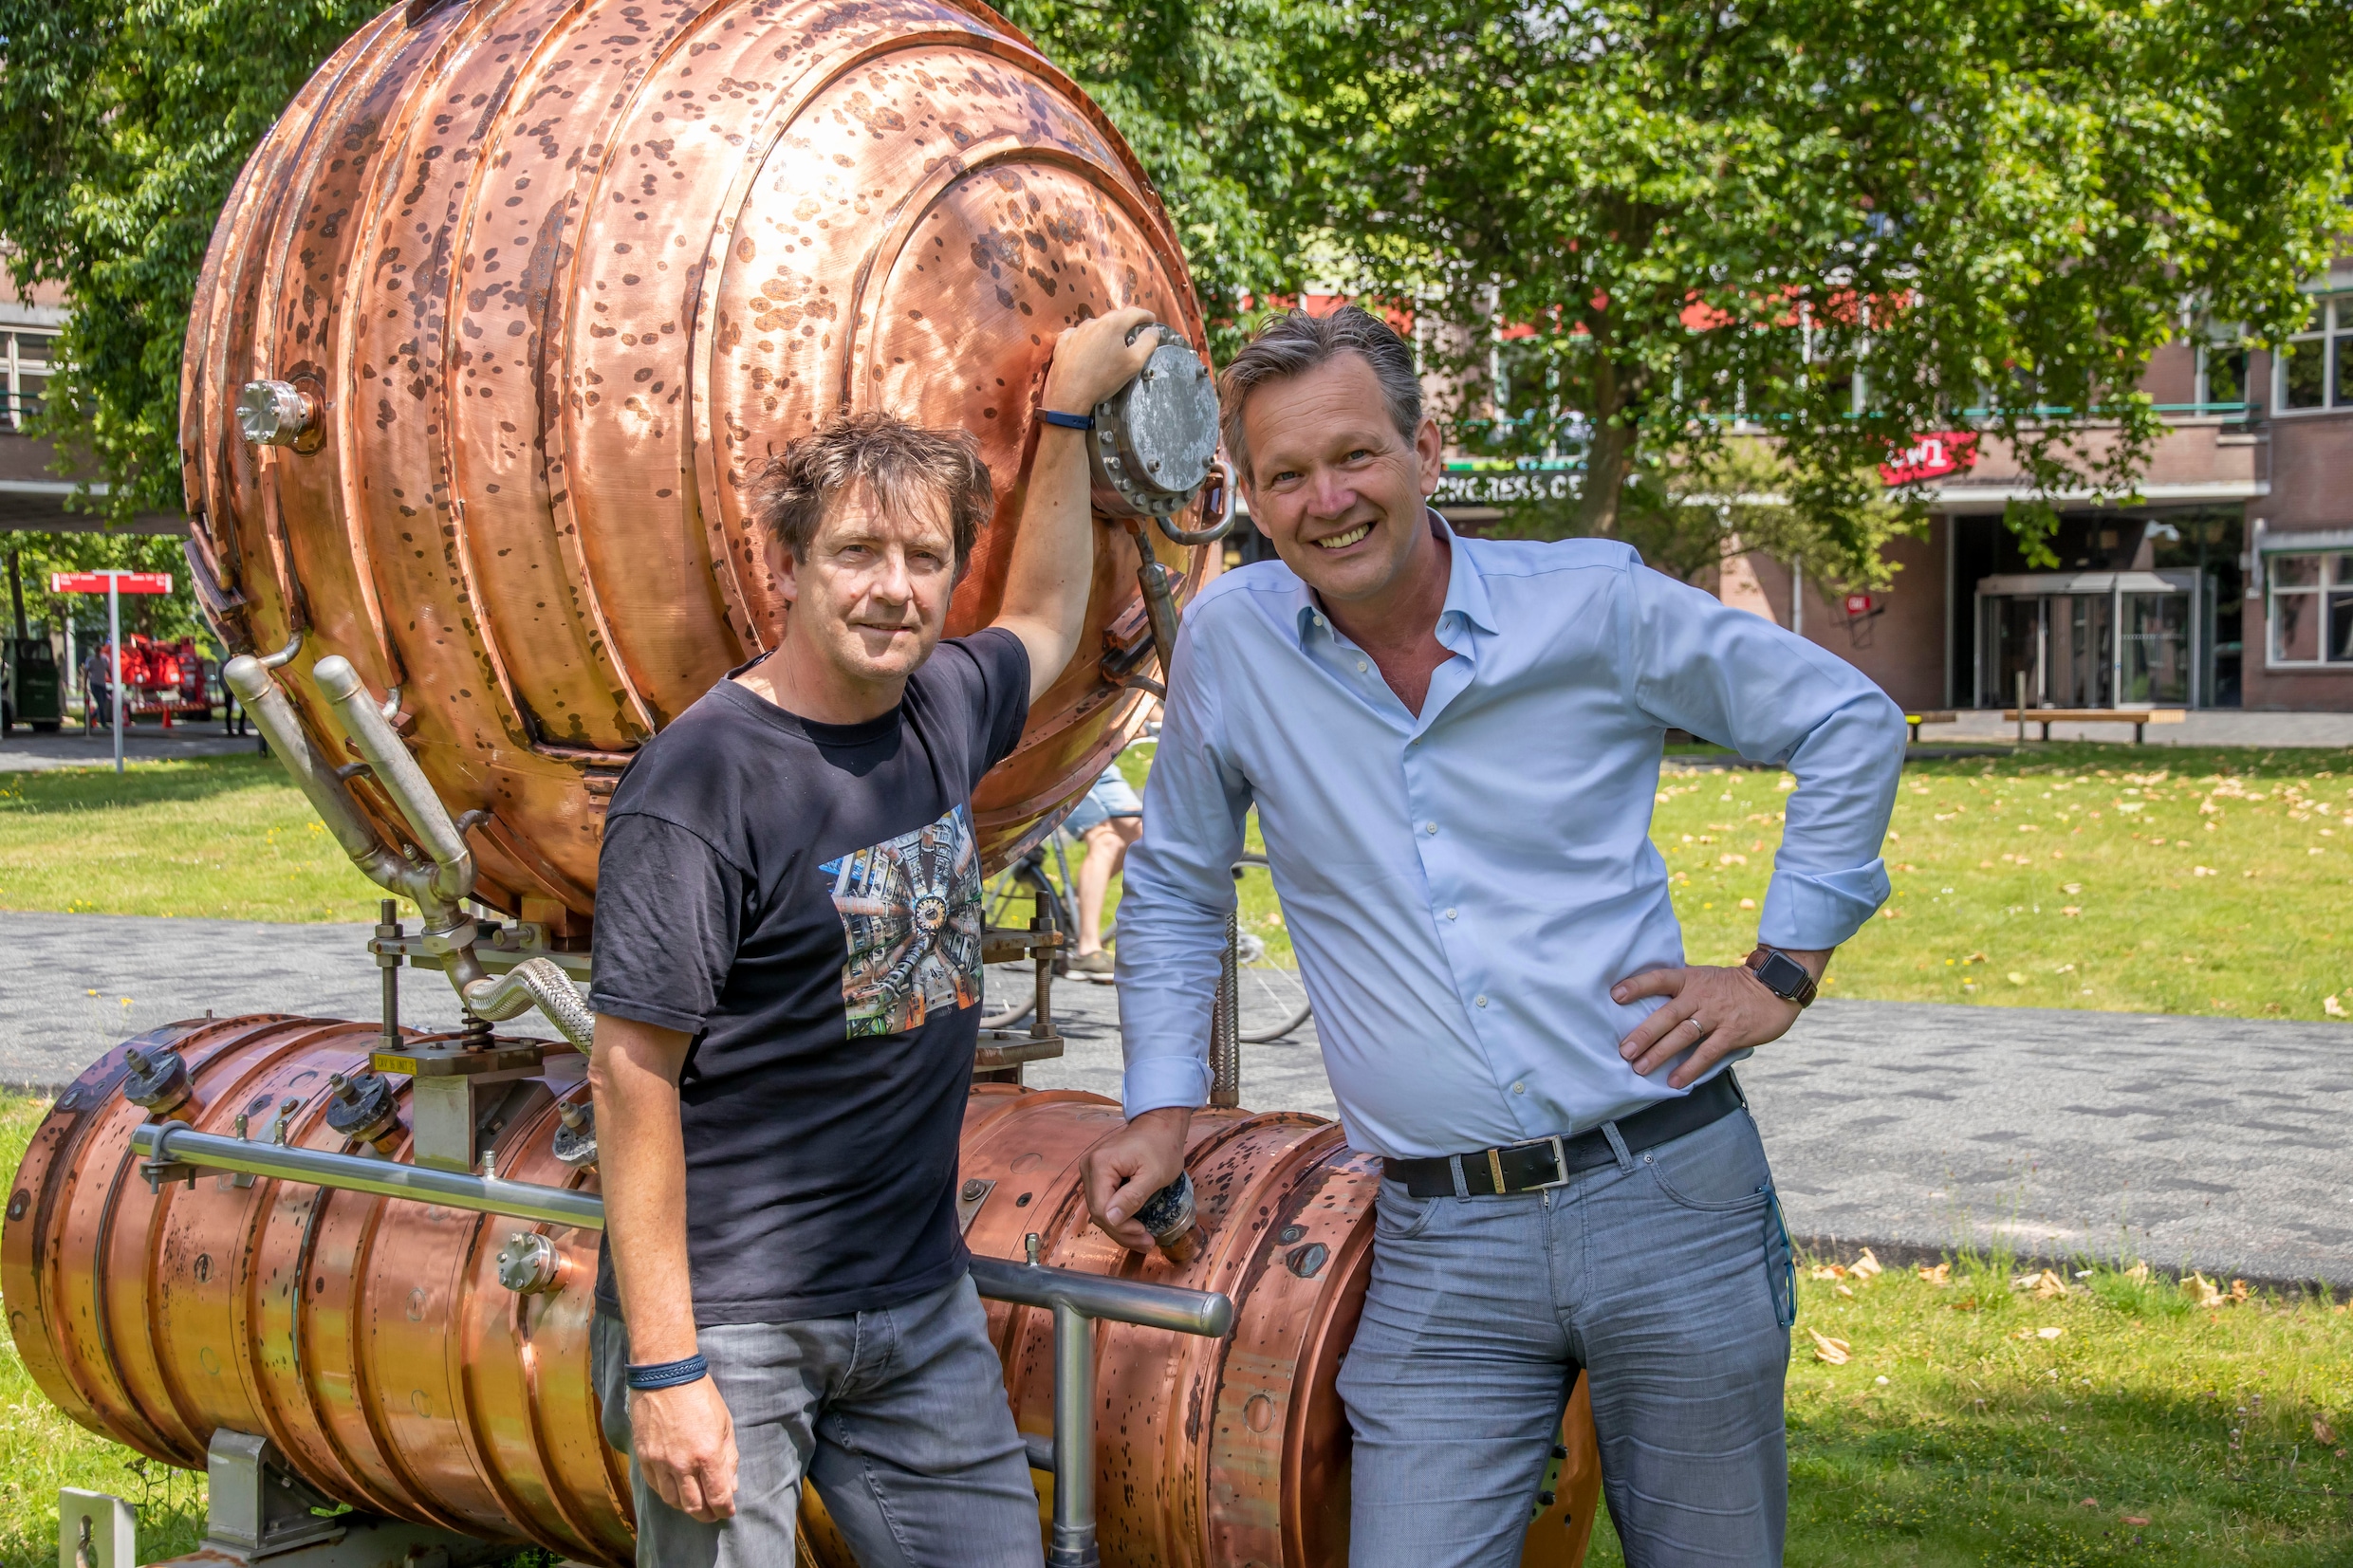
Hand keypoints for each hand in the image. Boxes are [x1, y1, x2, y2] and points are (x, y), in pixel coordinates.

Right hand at [628, 1377, 738, 1522]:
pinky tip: (675, 1489)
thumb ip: (729, 1458)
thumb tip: (731, 1486)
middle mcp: (682, 1464)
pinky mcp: (644, 1457)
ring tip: (694, 1503)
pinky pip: (655, 1486)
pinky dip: (667, 1492)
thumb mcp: (725, 1424)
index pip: (718, 1497)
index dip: (725, 1510)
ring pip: (672, 1500)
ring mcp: (660, 1462)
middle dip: (706, 1515)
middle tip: (712, 1514)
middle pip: (694, 1506)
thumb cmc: (700, 1396)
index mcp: (708, 1455)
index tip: (728, 1512)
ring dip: (685, 1506)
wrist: (666, 1377)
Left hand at [1041, 306, 1162, 416]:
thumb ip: (1148, 343)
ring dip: (1106, 332)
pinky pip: (1079, 334)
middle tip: (1134, 334)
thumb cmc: (1104, 379)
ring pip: (1097, 326)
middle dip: (1126, 324)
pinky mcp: (1064, 341)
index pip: (1134, 312)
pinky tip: (1089, 350)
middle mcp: (1093, 322)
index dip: (1146, 316)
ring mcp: (1076, 330)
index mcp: (1113, 325)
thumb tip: (1153, 331)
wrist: (1070, 395)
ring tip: (1110, 347)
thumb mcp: (1134, 363)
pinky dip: (1087, 339)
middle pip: (1115, 318)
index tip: (1152, 321)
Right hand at [1082, 1106, 1191, 1249]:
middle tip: (1147, 1242)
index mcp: (1100, 1165)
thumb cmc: (1161, 1146)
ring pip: (1099, 1210)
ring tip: (1143, 1238)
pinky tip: (1134, 1225)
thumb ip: (1132, 1197)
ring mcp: (1091, 1171)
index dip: (1120, 1227)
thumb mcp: (1154, 1174)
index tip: (1144, 1234)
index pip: (1101, 1209)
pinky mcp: (1097, 1175)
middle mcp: (1088, 1168)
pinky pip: (1104, 1202)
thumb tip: (1111, 1219)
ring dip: (1120, 1228)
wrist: (1159, 1125)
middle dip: (1122, 1232)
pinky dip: (1118, 1216)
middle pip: (1098, 1212)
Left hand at [1610, 950, 1825, 1089]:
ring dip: (1660, 1053)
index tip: (1615, 995)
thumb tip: (1649, 1001)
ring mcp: (1716, 1015)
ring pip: (1683, 1035)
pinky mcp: (1732, 1033)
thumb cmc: (1731, 985)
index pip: (1659, 979)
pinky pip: (1707, 1053)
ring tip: (1641, 1068)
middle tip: (1623, 1051)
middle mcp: (1700, 996)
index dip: (1637, 986)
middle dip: (1643, 1034)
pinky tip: (1675, 1081)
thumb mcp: (1703, 977)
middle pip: (1666, 1015)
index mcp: (1690, 980)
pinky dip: (1690, 1068)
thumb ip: (1681, 988)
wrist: (1774, 986)